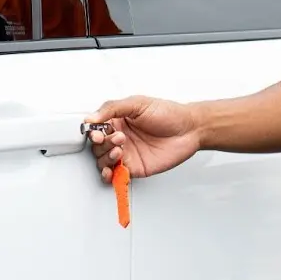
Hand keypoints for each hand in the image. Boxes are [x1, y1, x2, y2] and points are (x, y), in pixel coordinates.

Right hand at [85, 95, 201, 181]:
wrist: (190, 129)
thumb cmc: (169, 114)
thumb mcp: (138, 103)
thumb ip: (112, 108)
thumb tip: (91, 118)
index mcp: (118, 121)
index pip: (96, 128)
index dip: (93, 132)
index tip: (97, 132)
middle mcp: (120, 138)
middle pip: (97, 146)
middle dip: (102, 144)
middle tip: (117, 138)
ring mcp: (126, 154)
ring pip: (103, 161)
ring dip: (105, 158)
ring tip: (119, 150)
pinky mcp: (134, 168)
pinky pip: (115, 175)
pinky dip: (108, 176)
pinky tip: (110, 170)